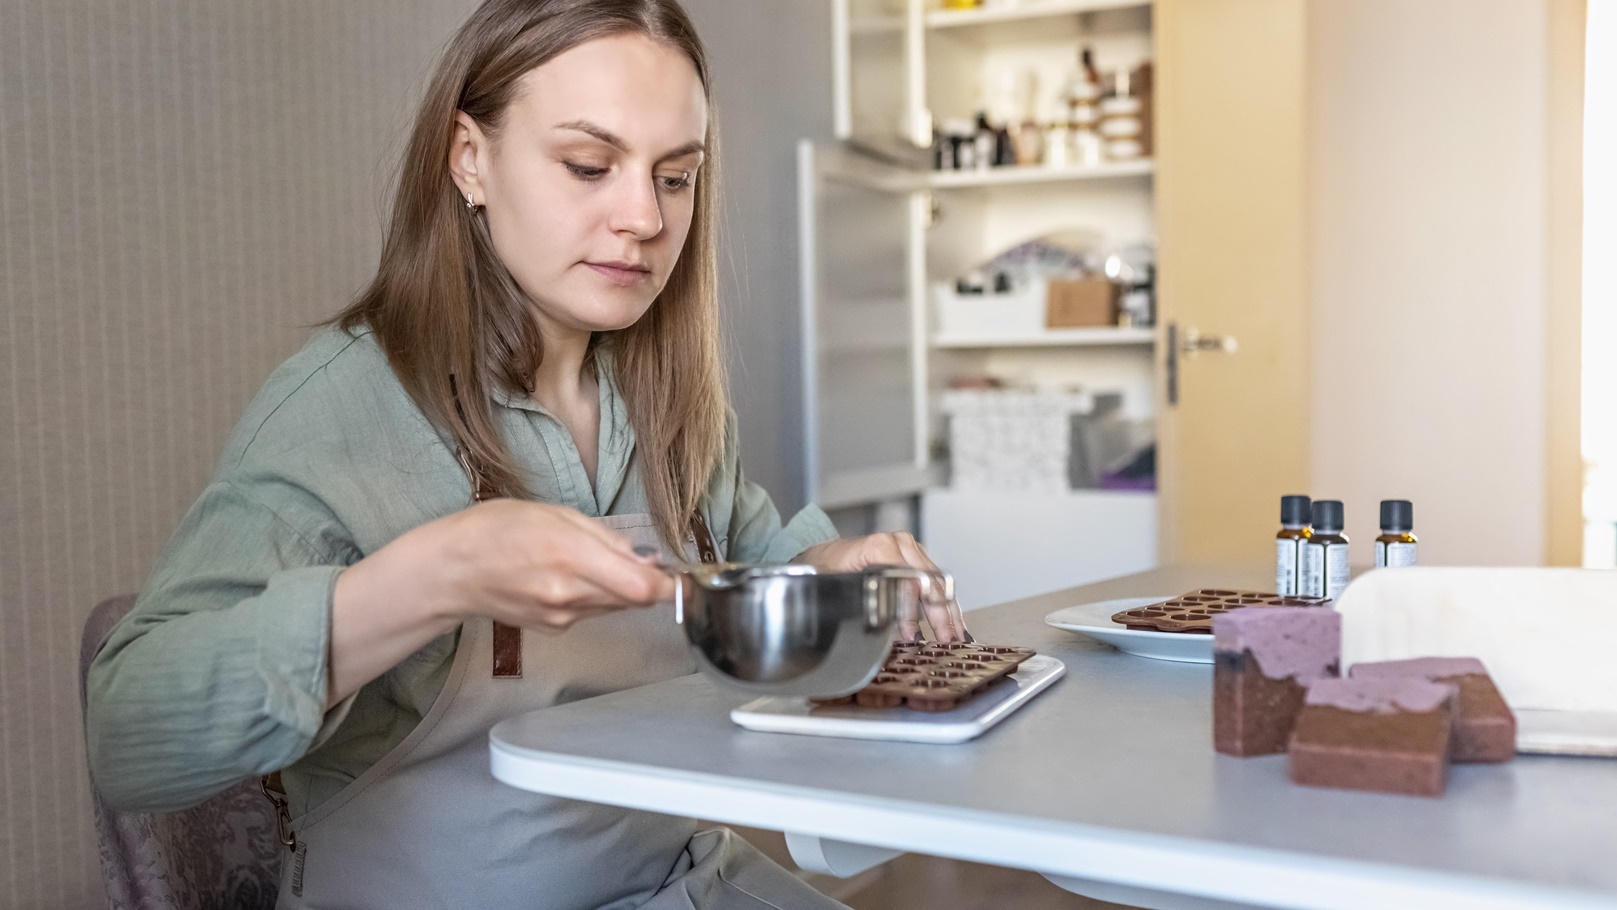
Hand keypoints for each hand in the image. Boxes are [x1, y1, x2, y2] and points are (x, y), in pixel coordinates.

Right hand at [328, 499, 674, 705]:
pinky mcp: (554, 629)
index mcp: (572, 556)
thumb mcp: (556, 514)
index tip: (684, 579)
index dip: (670, 586)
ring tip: (590, 561)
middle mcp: (570, 594)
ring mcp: (561, 617)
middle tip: (639, 558)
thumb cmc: (497, 529)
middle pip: (635, 598)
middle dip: (644, 580)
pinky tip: (570, 577)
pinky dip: (595, 596)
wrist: (451, 570)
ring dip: (619, 587)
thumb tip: (645, 561)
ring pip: (615, 605)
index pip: (642, 587)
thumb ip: (606, 539)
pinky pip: (592, 612)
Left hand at [794, 532, 969, 642]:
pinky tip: (952, 623)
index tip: (911, 635)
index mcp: (878, 546)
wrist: (823, 556)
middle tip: (946, 640)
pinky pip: (935, 581)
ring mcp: (910, 548)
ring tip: (955, 636)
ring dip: (948, 611)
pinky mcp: (915, 557)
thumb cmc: (825, 569)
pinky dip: (944, 603)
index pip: (906, 578)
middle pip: (928, 580)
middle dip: (939, 614)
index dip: (910, 610)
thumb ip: (853, 600)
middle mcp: (899, 543)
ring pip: (937, 581)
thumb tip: (880, 628)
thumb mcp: (831, 584)